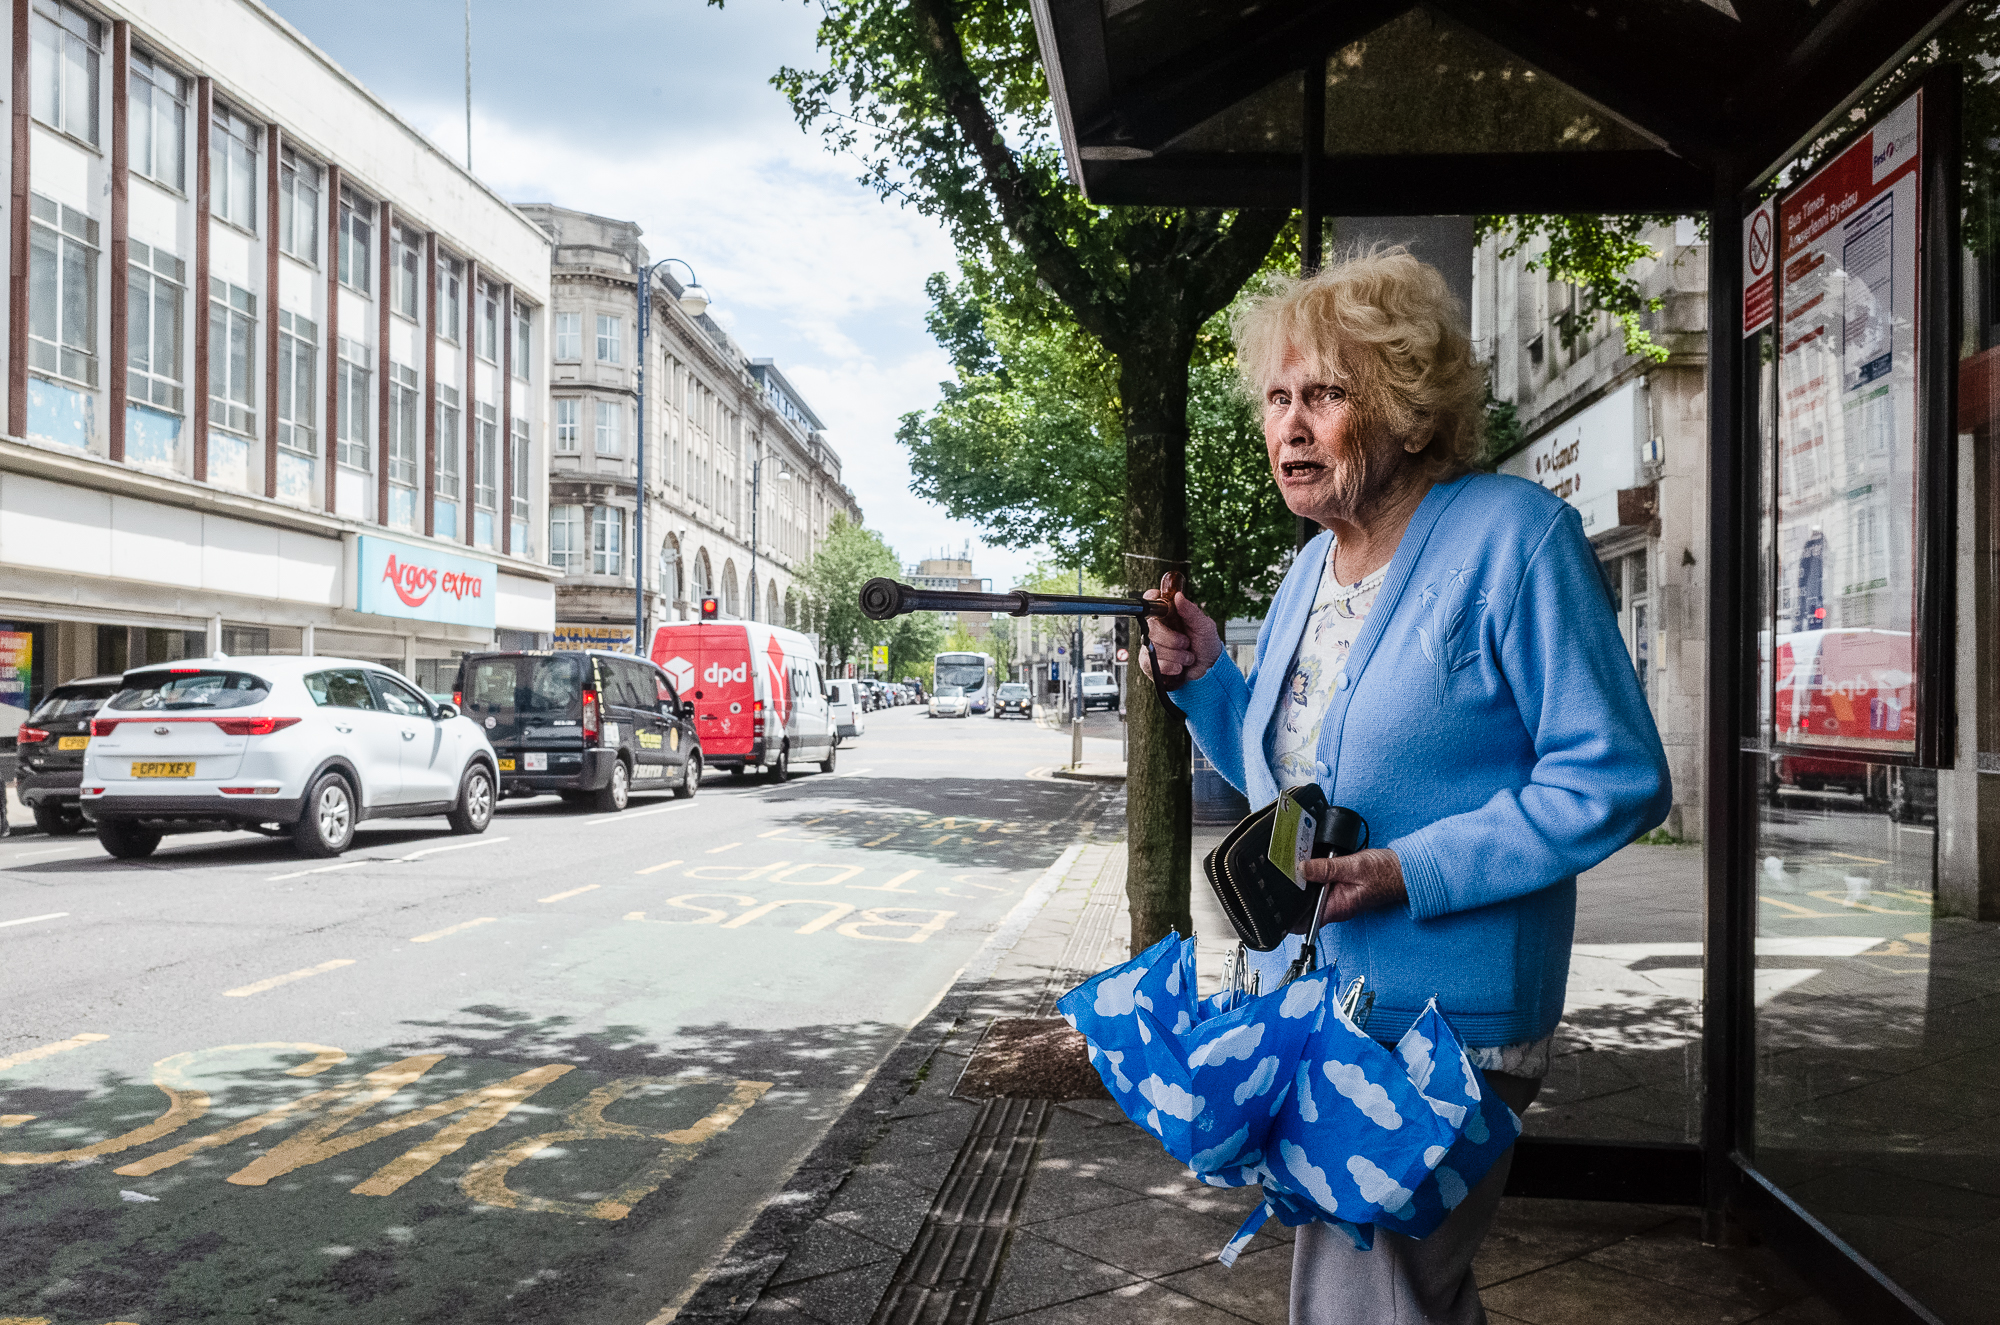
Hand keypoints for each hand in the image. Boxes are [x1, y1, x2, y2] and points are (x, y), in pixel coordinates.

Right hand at [1138, 588, 1222, 682]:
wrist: (1207, 671)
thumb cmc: (1206, 646)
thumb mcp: (1204, 627)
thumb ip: (1191, 611)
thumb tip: (1178, 596)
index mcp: (1170, 615)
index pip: (1152, 601)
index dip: (1152, 600)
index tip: (1162, 606)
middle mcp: (1158, 628)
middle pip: (1152, 628)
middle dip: (1173, 640)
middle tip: (1186, 643)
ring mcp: (1151, 645)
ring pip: (1154, 648)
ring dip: (1177, 656)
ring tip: (1187, 657)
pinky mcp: (1148, 663)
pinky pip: (1154, 663)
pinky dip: (1171, 666)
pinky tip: (1179, 667)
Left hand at [1291, 848, 1406, 929]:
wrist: (1403, 870)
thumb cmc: (1385, 873)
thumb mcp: (1353, 867)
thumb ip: (1326, 868)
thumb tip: (1301, 869)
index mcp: (1337, 908)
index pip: (1304, 922)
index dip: (1288, 915)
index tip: (1276, 902)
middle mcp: (1335, 905)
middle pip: (1303, 905)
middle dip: (1292, 891)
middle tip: (1282, 872)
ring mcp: (1337, 897)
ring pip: (1311, 892)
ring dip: (1303, 879)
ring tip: (1293, 863)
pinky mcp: (1339, 887)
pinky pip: (1321, 883)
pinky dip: (1314, 872)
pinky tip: (1309, 860)